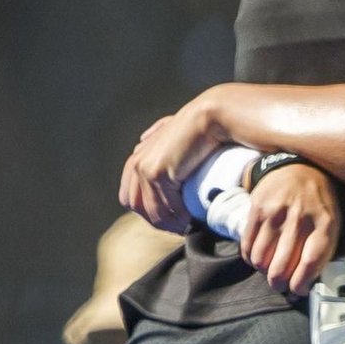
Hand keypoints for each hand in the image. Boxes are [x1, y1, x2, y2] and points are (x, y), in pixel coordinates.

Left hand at [119, 95, 227, 231]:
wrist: (212, 117)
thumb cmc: (199, 126)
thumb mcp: (172, 130)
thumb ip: (156, 133)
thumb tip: (143, 139)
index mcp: (138, 157)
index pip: (132, 197)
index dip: (151, 212)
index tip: (174, 219)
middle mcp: (136, 162)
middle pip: (135, 206)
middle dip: (158, 220)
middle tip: (182, 226)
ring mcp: (143, 168)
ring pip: (151, 211)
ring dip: (171, 223)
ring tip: (189, 226)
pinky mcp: (155, 173)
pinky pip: (164, 208)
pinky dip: (179, 218)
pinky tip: (192, 220)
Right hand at [239, 163, 340, 295]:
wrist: (298, 167)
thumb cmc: (317, 204)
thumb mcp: (331, 224)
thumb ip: (321, 254)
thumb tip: (301, 288)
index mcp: (324, 224)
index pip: (309, 263)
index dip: (300, 284)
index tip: (296, 291)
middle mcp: (300, 217)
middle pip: (281, 266)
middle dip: (278, 283)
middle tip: (279, 283)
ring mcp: (276, 212)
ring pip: (261, 259)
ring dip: (263, 270)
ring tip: (269, 266)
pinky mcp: (257, 208)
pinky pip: (248, 246)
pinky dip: (250, 258)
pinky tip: (258, 256)